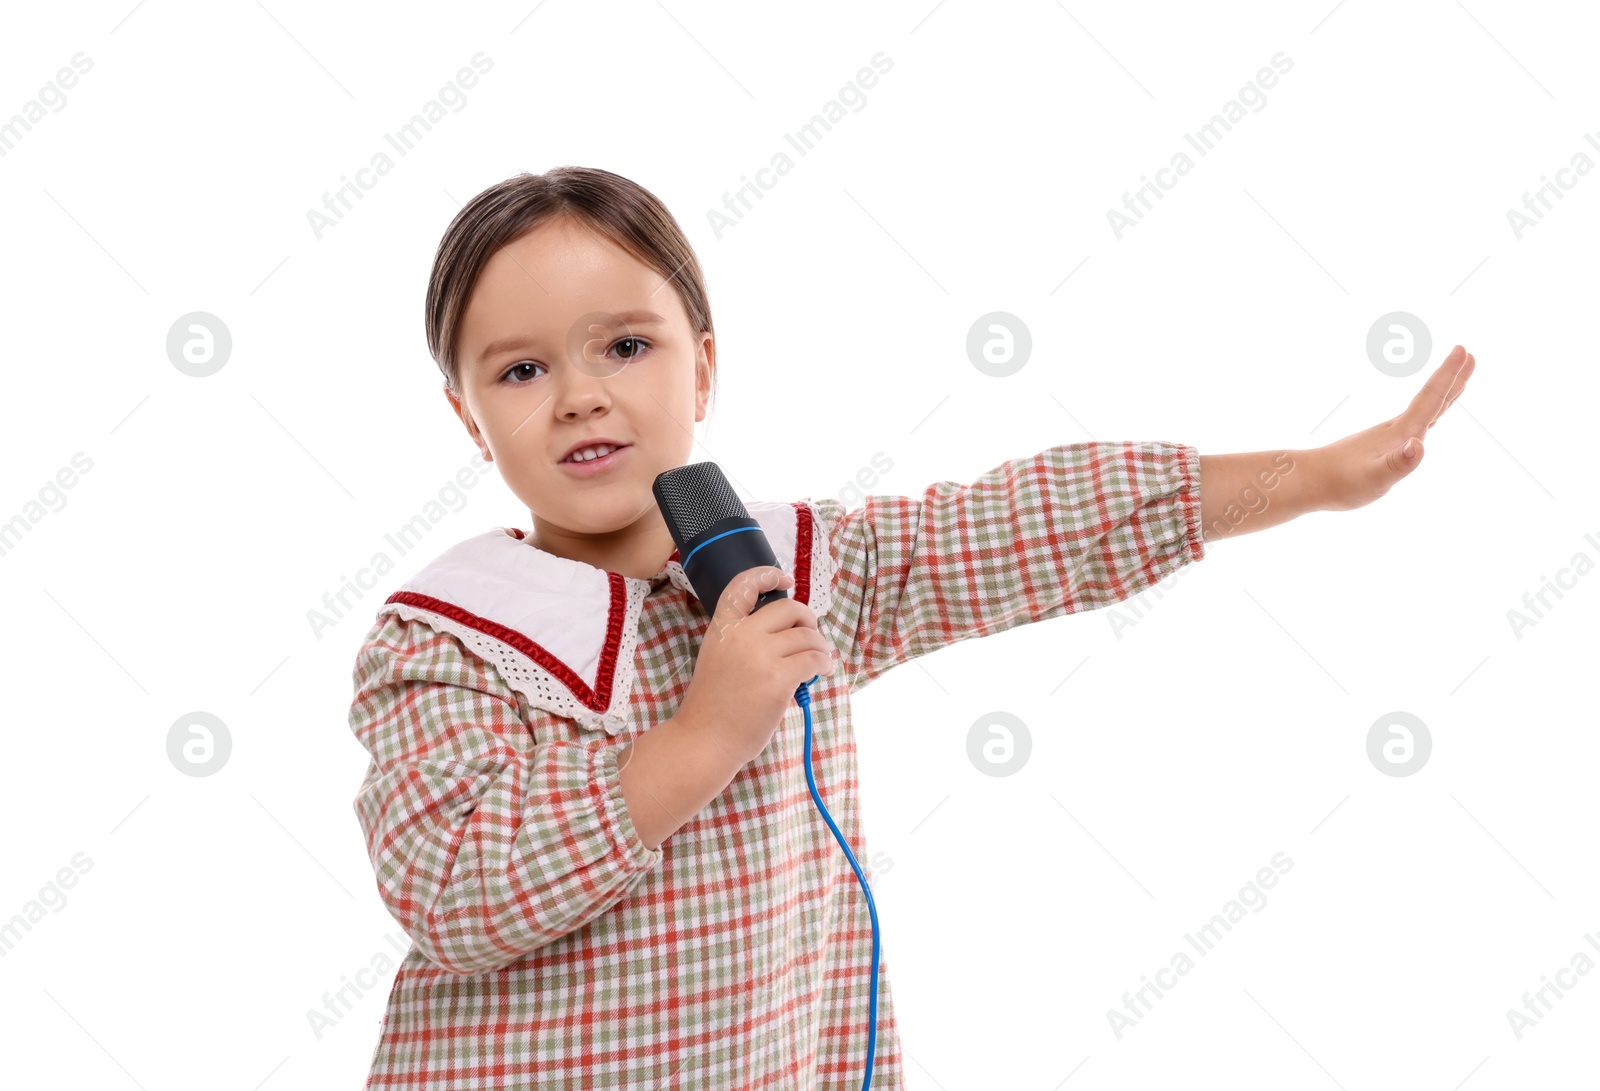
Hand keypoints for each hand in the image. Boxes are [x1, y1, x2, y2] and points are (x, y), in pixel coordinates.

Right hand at [676, 566, 836, 764]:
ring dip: (820, 646)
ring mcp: (761, 656)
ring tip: (819, 660)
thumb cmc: (712, 708)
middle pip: (789, 609)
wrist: (704, 740)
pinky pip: (814, 659)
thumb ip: (743, 641)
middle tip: (811, 635)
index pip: (742, 586)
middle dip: (807, 619)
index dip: (765, 575)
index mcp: (721, 628)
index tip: (783, 578)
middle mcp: (741, 635)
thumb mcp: (716, 659)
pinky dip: (824, 663)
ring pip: (807, 635)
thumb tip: (786, 634)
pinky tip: (822, 671)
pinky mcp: (779, 679)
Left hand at [1312, 344, 1475, 512]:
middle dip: (1452, 378)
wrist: (1308, 481)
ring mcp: (1388, 436)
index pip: (1429, 400)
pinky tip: (1423, 421)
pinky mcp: (1381, 446)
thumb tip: (1419, 445)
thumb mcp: (1374, 479)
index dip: (1449, 377)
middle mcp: (1396, 429)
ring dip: (1442, 393)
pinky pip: (1412, 424)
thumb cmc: (1340, 483)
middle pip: (1430, 399)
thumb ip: (1398, 464)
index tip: (1463, 350)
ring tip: (1456, 381)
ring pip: (1422, 410)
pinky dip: (1426, 414)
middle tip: (1468, 354)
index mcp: (1399, 433)